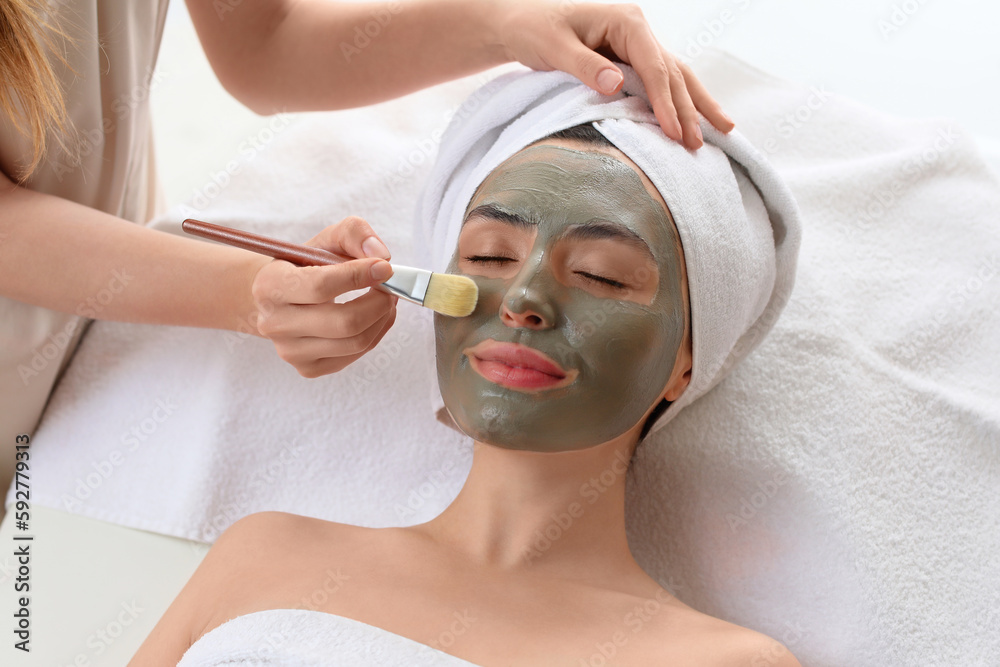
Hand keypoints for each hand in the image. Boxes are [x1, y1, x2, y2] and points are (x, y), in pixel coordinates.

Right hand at [250, 217, 397, 377]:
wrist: (280, 298)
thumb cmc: (305, 266)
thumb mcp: (325, 239)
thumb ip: (354, 233)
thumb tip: (380, 255)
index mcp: (271, 285)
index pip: (321, 286)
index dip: (359, 276)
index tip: (385, 268)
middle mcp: (275, 323)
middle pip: (345, 322)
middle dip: (379, 302)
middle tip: (390, 287)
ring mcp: (290, 351)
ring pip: (356, 342)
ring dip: (382, 318)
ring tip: (385, 299)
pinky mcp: (307, 368)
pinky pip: (355, 355)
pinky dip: (375, 334)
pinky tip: (374, 317)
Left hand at [493, 2, 733, 149]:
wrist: (523, 24)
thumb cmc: (535, 31)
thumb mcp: (553, 47)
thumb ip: (584, 65)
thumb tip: (615, 84)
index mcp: (627, 22)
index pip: (654, 67)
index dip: (665, 102)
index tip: (673, 132)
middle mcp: (640, 31)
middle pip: (673, 73)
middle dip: (689, 110)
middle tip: (698, 145)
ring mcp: (639, 45)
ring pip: (678, 76)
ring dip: (699, 105)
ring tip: (726, 131)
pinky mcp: (633, 60)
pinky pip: (664, 82)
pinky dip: (683, 101)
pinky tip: (701, 119)